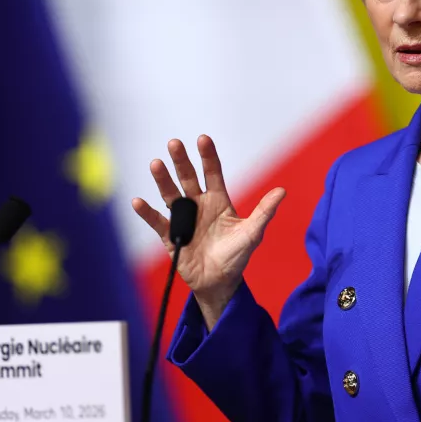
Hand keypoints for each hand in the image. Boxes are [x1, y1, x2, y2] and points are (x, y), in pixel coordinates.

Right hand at [132, 135, 285, 327]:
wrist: (220, 283)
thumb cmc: (237, 255)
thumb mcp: (252, 233)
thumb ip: (264, 212)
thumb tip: (282, 191)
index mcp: (218, 200)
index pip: (212, 172)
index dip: (208, 156)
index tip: (203, 139)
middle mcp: (198, 204)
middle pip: (188, 178)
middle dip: (181, 161)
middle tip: (174, 143)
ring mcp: (183, 219)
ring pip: (171, 195)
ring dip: (163, 180)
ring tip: (156, 164)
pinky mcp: (171, 237)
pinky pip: (157, 222)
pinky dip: (147, 213)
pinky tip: (138, 202)